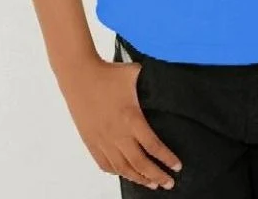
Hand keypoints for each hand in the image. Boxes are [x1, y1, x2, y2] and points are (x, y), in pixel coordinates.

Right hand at [60, 57, 181, 190]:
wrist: (79, 75)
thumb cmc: (107, 73)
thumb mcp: (135, 73)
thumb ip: (150, 79)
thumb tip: (166, 79)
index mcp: (132, 118)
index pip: (153, 146)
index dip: (167, 159)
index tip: (177, 167)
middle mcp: (118, 134)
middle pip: (140, 163)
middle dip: (157, 176)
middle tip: (168, 183)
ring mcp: (103, 140)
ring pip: (123, 168)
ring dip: (139, 178)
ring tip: (151, 183)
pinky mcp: (91, 141)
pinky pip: (105, 164)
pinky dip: (117, 172)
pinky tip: (126, 173)